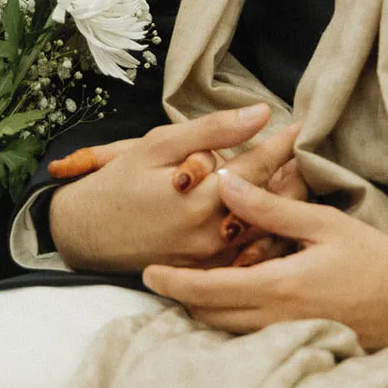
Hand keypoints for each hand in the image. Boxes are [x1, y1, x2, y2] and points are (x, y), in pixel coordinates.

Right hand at [47, 106, 303, 273]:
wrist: (85, 232)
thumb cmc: (119, 182)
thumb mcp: (158, 145)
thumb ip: (212, 130)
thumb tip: (260, 113)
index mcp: (201, 198)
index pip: (257, 167)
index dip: (281, 145)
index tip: (299, 128)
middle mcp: (210, 233)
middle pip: (269, 202)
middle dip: (288, 176)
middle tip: (302, 157)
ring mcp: (209, 259)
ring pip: (263, 231)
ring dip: (279, 205)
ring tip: (290, 181)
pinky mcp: (204, 274)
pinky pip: (246, 255)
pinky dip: (260, 234)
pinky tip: (265, 216)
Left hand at [143, 171, 387, 349]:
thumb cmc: (372, 258)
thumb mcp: (321, 223)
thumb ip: (270, 207)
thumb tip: (226, 183)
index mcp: (278, 287)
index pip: (209, 290)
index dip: (174, 283)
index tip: (148, 271)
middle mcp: (276, 320)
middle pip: (210, 316)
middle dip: (181, 299)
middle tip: (156, 277)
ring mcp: (288, 338)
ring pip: (228, 330)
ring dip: (202, 311)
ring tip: (182, 287)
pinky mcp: (299, 343)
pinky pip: (250, 336)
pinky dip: (229, 320)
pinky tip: (224, 302)